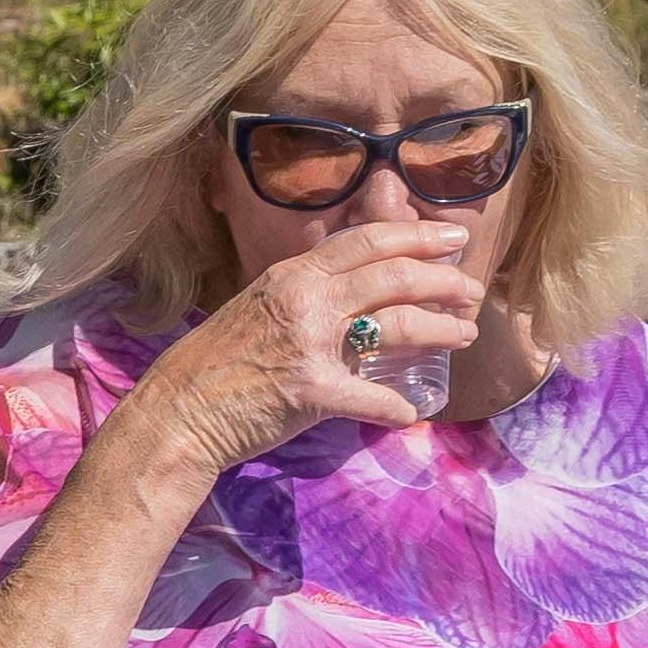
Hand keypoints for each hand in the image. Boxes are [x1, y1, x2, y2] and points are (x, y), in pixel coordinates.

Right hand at [129, 210, 494, 477]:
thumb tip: (348, 294)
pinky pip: (370, 397)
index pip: (367, 240)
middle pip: (392, 276)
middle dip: (443, 279)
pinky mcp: (310, 391)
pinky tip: (414, 412)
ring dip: (439, 329)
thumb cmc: (215, 366)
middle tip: (472, 289)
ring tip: (465, 334)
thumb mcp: (257, 308)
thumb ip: (302, 295)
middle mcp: (304, 298)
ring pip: (394, 325)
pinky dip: (396, 406)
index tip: (452, 237)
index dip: (417, 235)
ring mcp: (308, 343)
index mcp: (292, 273)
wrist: (176, 412)